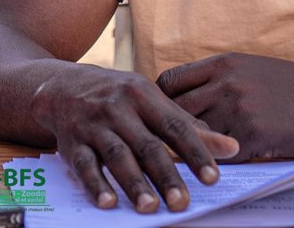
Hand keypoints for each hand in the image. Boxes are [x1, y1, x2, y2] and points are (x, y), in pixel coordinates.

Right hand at [29, 64, 236, 212]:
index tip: (212, 178)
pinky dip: (96, 185)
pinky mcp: (71, 142)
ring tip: (149, 208)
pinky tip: (108, 203)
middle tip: (182, 203)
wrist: (60, 86)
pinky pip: (84, 165)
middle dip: (165, 175)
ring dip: (133, 183)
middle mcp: (118, 107)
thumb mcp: (151, 101)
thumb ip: (188, 125)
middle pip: (146, 145)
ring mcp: (93, 125)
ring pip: (116, 156)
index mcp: (143, 95)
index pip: (174, 125)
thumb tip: (233, 147)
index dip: (195, 151)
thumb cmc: (118, 97)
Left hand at [158, 52, 293, 161]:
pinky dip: (215, 164)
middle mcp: (225, 83)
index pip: (168, 80)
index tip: (161, 118)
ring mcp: (238, 110)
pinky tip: (214, 170)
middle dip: (167, 129)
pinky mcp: (252, 136)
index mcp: (223, 64)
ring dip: (188, 150)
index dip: (160, 101)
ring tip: (181, 163)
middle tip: (164, 147)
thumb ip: (219, 80)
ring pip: (192, 135)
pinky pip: (219, 155)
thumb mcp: (252, 69)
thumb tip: (188, 101)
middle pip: (173, 109)